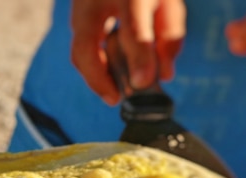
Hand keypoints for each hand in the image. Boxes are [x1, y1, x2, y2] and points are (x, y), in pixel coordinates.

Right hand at [70, 0, 185, 104]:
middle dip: (98, 78)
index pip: (132, 29)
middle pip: (86, 46)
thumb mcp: (168, 2)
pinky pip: (79, 50)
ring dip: (94, 77)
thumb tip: (164, 75)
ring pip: (78, 51)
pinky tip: (108, 80)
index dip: (138, 58)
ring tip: (112, 94)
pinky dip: (93, 69)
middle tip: (115, 99)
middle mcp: (96, 1)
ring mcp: (80, 10)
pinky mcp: (75, 19)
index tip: (142, 83)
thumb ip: (169, 35)